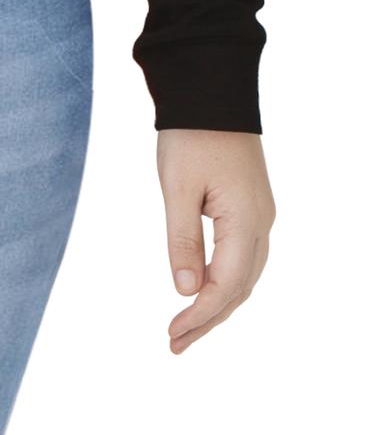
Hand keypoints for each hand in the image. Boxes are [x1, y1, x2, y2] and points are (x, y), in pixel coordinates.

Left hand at [157, 128, 273, 352]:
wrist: (211, 90)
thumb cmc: (190, 135)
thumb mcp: (176, 186)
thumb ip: (181, 239)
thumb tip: (185, 291)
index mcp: (245, 221)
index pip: (225, 285)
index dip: (200, 315)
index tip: (173, 334)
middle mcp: (261, 223)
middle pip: (239, 288)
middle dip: (208, 319)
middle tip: (175, 344)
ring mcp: (260, 215)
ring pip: (243, 274)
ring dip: (216, 302)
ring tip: (186, 327)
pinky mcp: (251, 205)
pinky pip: (243, 256)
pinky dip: (223, 279)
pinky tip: (203, 288)